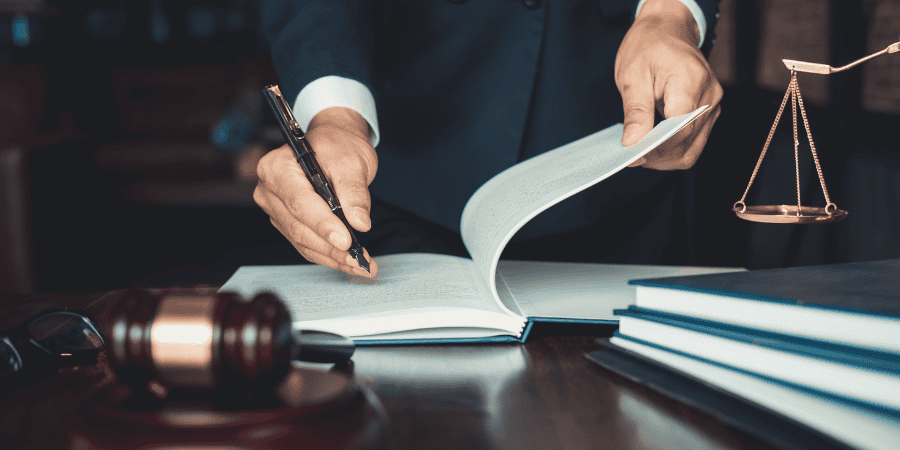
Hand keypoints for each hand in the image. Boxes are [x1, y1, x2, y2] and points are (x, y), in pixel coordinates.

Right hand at [253, 107, 378, 276]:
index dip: (323, 225)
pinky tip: (349, 263)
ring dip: (333, 257)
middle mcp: (269, 190)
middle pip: (300, 227)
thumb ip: (354, 192)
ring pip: (303, 241)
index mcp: (277, 168)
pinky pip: (306, 244)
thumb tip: (360, 223)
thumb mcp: (351, 161)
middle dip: (332, 248)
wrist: (334, 143)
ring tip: (361, 266)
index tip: (347, 242)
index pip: (300, 203)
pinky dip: (328, 255)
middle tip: (361, 261)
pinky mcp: (286, 222)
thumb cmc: (338, 146)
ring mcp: (275, 208)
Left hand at [615, 0, 722, 169]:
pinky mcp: (709, 112)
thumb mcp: (632, 75)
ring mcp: (712, 106)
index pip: (679, 130)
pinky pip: (693, 141)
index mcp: (690, 82)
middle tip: (631, 155)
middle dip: (657, 156)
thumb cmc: (649, 46)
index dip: (655, 148)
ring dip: (665, 157)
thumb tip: (633, 143)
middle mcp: (709, 96)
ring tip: (640, 150)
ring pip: (692, 149)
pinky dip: (672, 149)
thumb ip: (636, 112)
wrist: (667, 29)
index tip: (632, 155)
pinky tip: (653, 144)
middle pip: (686, 144)